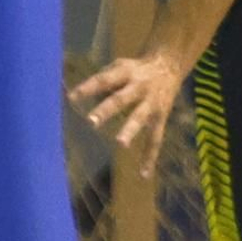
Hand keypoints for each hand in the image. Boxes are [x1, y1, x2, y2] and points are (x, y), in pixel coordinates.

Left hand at [73, 43, 185, 181]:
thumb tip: (85, 101)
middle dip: (107, 110)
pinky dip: (150, 157)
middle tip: (91, 121)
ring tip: (120, 143)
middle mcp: (140, 87)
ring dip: (130, 130)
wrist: (169, 66)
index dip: (88, 87)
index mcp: (126, 72)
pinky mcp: (161, 117)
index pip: (104, 80)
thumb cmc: (135, 69)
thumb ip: (104, 82)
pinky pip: (155, 139)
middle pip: (122, 99)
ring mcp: (152, 103)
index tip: (71, 97)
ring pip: (140, 118)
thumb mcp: (119, 66)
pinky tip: (143, 174)